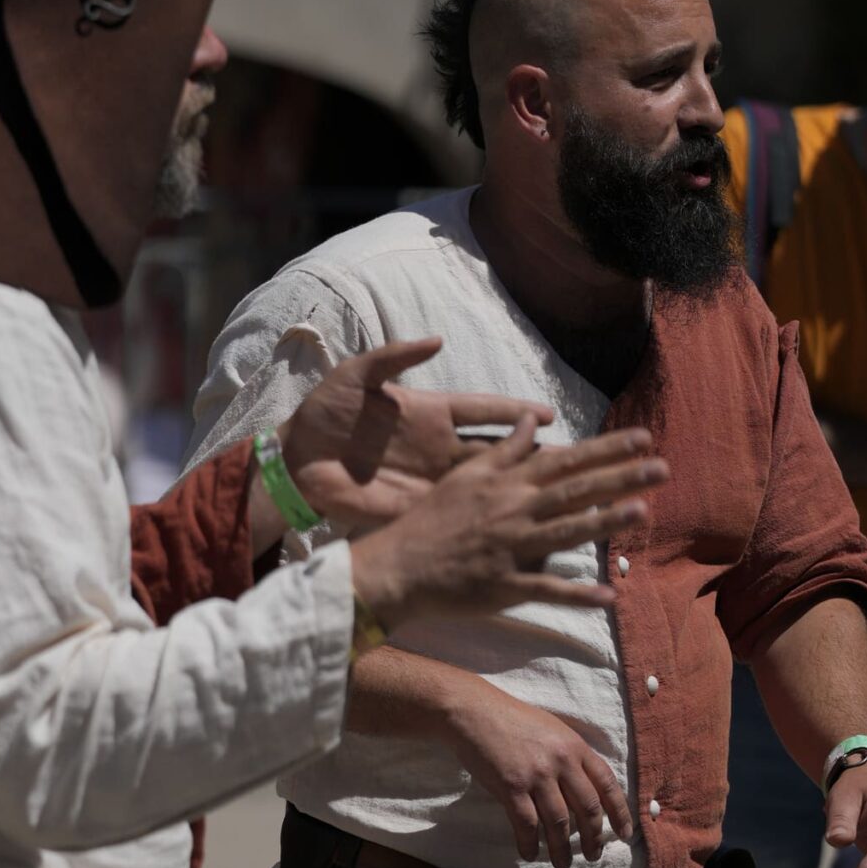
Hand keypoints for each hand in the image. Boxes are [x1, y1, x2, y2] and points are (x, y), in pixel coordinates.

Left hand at [279, 336, 552, 533]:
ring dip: (514, 491)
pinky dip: (480, 521)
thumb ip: (396, 356)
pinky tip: (508, 528)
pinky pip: (454, 514)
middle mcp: (438, 447)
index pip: (484, 410)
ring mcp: (429, 480)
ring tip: (553, 498)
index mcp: (430, 412)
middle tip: (572, 461)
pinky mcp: (414, 508)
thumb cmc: (324, 411)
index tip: (547, 414)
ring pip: (483, 485)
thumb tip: (437, 338)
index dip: (515, 411)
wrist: (294, 458)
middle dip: (532, 456)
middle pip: (496, 450)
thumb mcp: (357, 374)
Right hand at [350, 418, 664, 632]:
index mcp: (507, 484)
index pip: (565, 461)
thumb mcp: (464, 476)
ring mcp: (510, 550)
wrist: (396, 565)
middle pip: (574, 491)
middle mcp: (513, 511)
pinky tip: (608, 595)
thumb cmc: (429, 521)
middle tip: (662, 468)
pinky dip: (576, 595)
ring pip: (565, 533)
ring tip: (643, 511)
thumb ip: (504, 450)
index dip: (605, 449)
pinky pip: (545, 591)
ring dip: (605, 522)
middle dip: (620, 478)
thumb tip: (532, 420)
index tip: (642, 438)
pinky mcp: (503, 586)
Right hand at [443, 677, 630, 867]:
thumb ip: (569, 758)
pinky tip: (530, 854)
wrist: (474, 712)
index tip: (624, 833)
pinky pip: (526, 824)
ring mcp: (537, 775)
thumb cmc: (511, 720)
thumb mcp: (552, 731)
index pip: (607, 784)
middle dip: (594, 837)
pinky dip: (529, 843)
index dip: (619, 812)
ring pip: (559, 822)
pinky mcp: (511, 787)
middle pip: (587, 808)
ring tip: (563, 863)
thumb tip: (582, 791)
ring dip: (562, 848)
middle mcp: (561, 762)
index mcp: (575, 747)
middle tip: (593, 855)